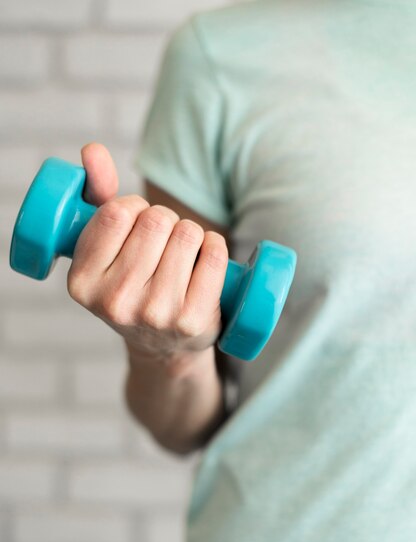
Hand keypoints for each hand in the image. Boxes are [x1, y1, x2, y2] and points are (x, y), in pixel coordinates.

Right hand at [67, 143, 228, 359]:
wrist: (164, 346)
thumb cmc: (133, 284)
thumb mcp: (104, 248)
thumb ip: (95, 196)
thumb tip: (92, 151)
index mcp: (82, 283)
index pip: (116, 214)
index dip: (134, 207)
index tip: (136, 221)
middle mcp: (114, 303)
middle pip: (156, 221)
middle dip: (165, 220)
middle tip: (163, 242)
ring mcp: (155, 314)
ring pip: (188, 233)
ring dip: (191, 233)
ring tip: (182, 254)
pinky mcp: (192, 319)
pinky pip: (214, 253)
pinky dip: (215, 245)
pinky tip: (205, 260)